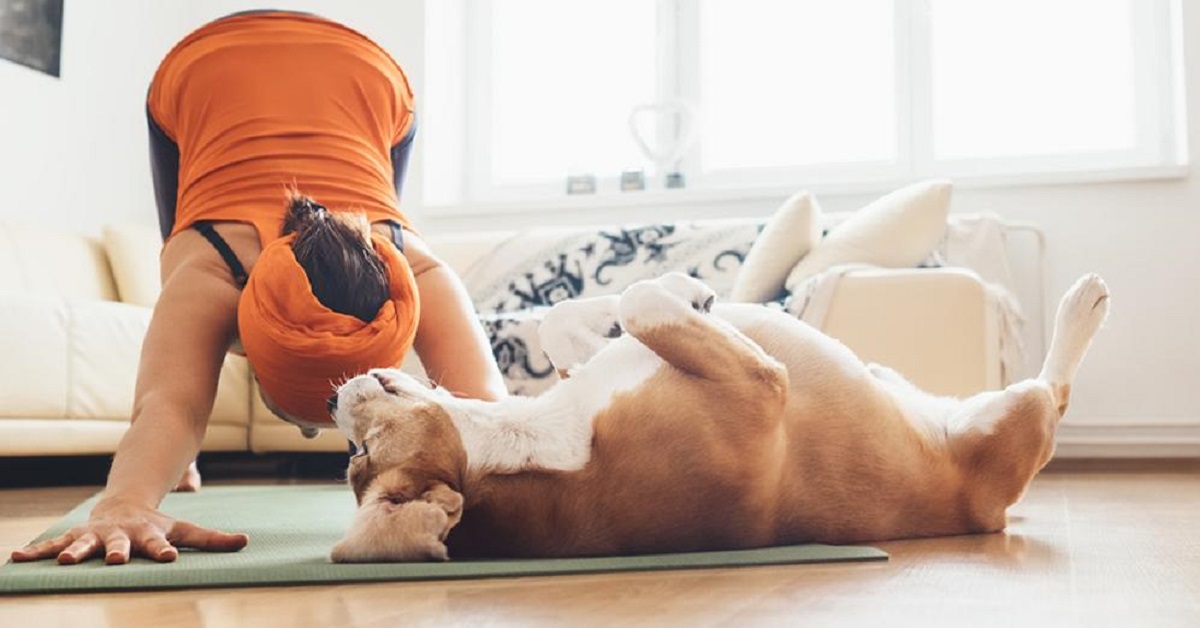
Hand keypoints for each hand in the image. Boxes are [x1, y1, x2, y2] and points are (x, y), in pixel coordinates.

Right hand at [9, 498, 247, 564]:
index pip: (160, 543)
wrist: (125, 503)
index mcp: (149, 533)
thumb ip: (213, 538)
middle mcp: (121, 534)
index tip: (167, 558)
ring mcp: (97, 535)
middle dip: (116, 552)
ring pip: (84, 544)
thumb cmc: (157, 525)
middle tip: (115, 560)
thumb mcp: (185, 529)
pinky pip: (53, 543)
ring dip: (73, 552)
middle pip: (120, 544)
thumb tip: (246, 542)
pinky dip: (36, 550)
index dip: (164, 550)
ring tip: (61, 560)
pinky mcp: (76, 537)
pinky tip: (15, 558)